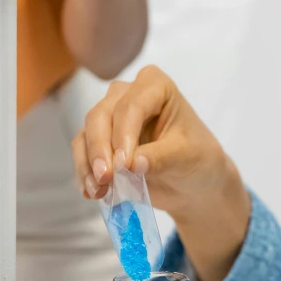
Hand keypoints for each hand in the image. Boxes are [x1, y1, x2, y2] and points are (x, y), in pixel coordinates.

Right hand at [72, 66, 250, 280]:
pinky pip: (82, 153)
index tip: (124, 165)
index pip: (131, 105)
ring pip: (86, 134)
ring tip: (98, 191)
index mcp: (155, 86)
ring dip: (88, 164)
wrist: (192, 183)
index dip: (123, 134)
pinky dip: (84, 173)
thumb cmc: (197, 160)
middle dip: (99, 149)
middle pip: (101, 116)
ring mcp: (110, 117)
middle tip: (105, 178)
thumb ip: (160, 158)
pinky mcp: (99, 142)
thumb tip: (130, 164)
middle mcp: (127, 95)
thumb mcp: (186, 158)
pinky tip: (92, 193)